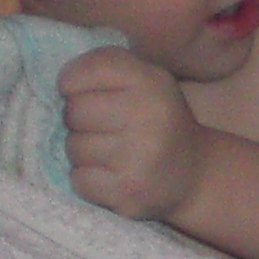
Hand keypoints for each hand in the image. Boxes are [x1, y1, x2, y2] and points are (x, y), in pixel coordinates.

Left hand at [56, 46, 212, 220]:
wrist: (195, 174)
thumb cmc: (158, 119)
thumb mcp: (145, 79)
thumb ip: (105, 65)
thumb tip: (63, 81)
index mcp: (151, 84)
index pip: (89, 70)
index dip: (74, 81)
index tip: (85, 93)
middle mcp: (148, 118)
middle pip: (74, 111)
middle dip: (79, 119)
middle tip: (101, 126)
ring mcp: (138, 159)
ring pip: (73, 147)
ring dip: (82, 151)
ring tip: (108, 152)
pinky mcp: (127, 192)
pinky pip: (78, 180)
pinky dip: (87, 178)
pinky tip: (109, 175)